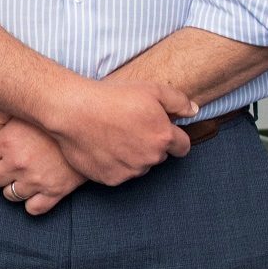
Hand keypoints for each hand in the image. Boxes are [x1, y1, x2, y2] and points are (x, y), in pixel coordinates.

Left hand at [0, 113, 83, 216]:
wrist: (91, 127)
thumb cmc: (54, 118)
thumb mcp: (24, 109)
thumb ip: (1, 112)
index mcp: (7, 141)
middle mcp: (18, 163)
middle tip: (9, 162)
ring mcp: (36, 180)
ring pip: (9, 195)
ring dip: (14, 186)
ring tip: (24, 174)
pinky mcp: (54, 192)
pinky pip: (32, 208)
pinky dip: (32, 201)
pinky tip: (36, 189)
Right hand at [42, 72, 202, 186]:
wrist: (73, 111)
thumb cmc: (111, 96)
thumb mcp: (151, 89)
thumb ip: (178, 101)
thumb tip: (193, 111)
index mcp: (163, 137)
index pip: (183, 147)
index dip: (174, 138)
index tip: (162, 131)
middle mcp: (150, 158)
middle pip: (159, 156)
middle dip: (151, 145)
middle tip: (131, 127)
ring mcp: (130, 171)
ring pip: (139, 166)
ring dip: (133, 156)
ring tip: (114, 135)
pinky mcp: (111, 179)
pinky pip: (120, 174)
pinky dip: (114, 164)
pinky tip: (103, 146)